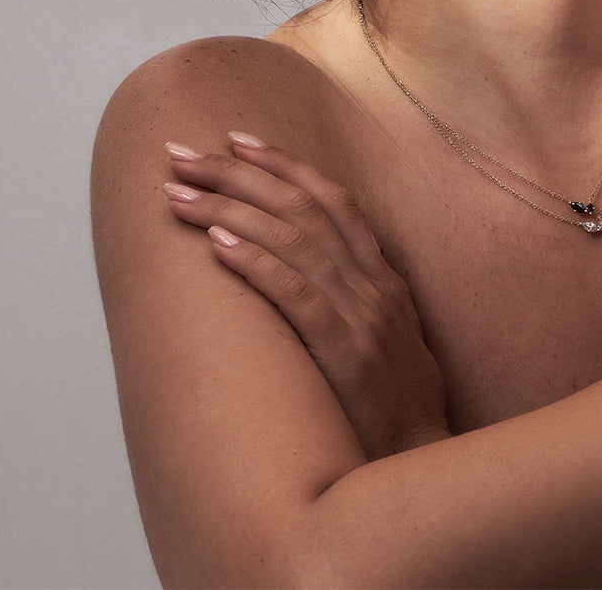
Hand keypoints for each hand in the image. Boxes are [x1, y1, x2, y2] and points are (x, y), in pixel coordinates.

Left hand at [161, 134, 447, 459]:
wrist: (422, 462)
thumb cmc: (396, 406)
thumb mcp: (388, 337)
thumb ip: (358, 298)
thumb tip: (311, 269)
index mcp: (383, 276)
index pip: (333, 199)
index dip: (285, 164)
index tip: (237, 139)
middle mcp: (374, 285)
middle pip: (304, 207)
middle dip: (239, 174)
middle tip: (183, 153)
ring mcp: (363, 315)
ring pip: (293, 240)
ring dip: (230, 208)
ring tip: (179, 194)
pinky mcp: (347, 352)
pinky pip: (296, 295)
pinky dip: (256, 262)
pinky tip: (217, 243)